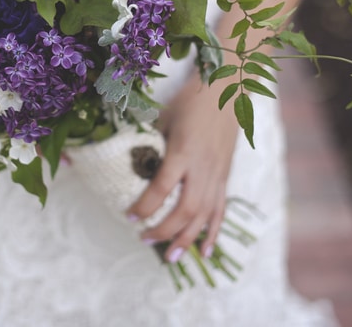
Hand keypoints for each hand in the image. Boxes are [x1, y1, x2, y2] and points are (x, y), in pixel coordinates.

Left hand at [126, 75, 238, 263]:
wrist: (226, 92)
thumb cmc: (189, 102)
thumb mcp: (164, 119)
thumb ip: (149, 143)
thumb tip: (125, 162)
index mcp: (183, 151)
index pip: (162, 187)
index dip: (145, 206)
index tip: (129, 215)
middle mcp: (203, 168)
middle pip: (186, 209)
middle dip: (165, 230)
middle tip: (145, 239)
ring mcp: (218, 174)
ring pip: (205, 215)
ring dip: (188, 239)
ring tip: (173, 258)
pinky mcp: (225, 177)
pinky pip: (221, 209)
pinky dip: (214, 232)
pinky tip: (206, 250)